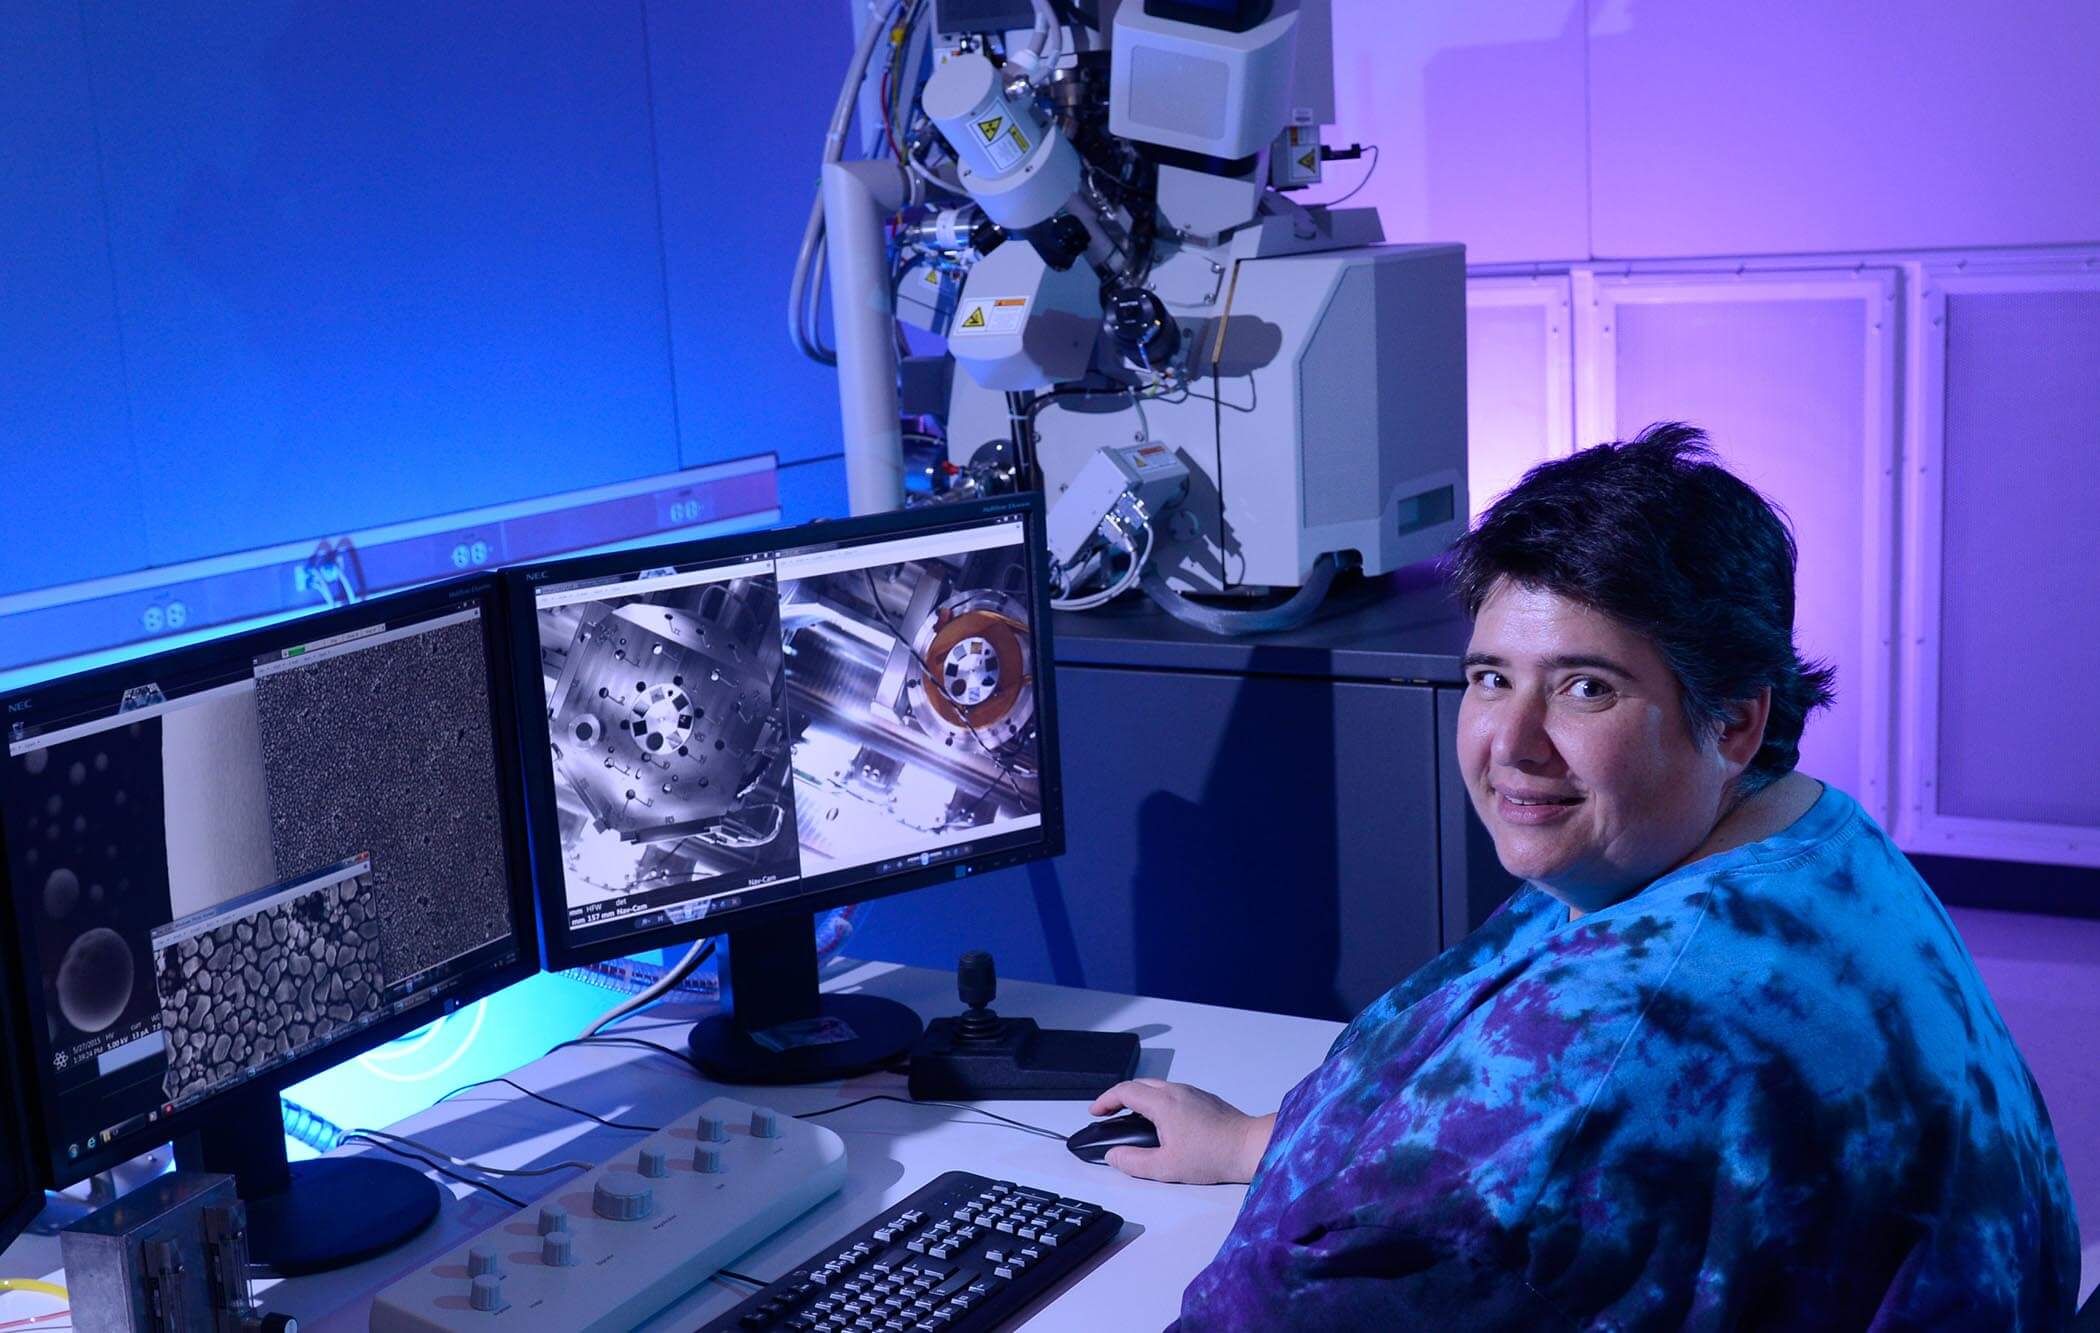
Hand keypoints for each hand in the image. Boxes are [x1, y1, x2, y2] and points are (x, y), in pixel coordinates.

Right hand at [1085, 1079, 1275, 1184]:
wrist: (1249, 1147)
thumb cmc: (1212, 1156)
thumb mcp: (1166, 1167)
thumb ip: (1134, 1162)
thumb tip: (1113, 1156)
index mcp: (1163, 1103)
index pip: (1124, 1091)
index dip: (1105, 1100)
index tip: (1095, 1112)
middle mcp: (1176, 1091)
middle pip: (1138, 1085)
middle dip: (1118, 1097)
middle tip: (1108, 1114)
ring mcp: (1192, 1092)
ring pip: (1156, 1087)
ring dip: (1138, 1098)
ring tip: (1131, 1119)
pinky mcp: (1204, 1099)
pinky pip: (1172, 1093)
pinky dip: (1156, 1101)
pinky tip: (1160, 1122)